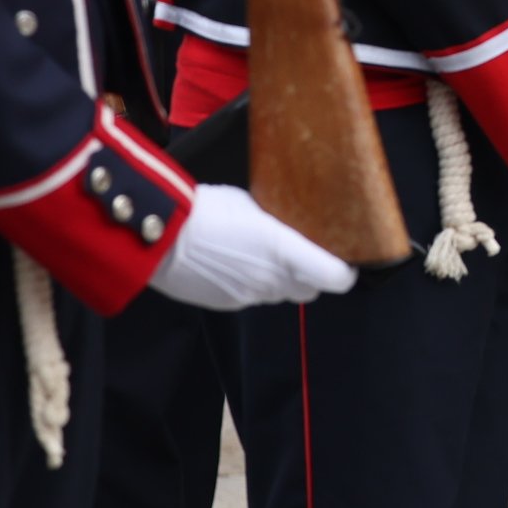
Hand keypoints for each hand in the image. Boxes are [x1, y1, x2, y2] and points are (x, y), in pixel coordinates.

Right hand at [148, 183, 358, 310]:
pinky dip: (254, 285)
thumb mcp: (253, 203)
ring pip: (282, 294)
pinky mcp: (229, 303)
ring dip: (281, 280)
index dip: (345, 272)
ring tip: (263, 255)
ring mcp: (251, 295)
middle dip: (313, 276)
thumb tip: (293, 222)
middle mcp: (272, 278)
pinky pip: (254, 298)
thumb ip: (280, 220)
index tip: (345, 261)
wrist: (162, 238)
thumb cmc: (206, 210)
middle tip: (304, 254)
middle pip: (311, 290)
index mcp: (285, 250)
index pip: (337, 278)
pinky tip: (238, 264)